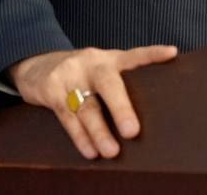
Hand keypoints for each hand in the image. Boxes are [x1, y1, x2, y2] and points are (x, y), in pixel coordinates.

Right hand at [8, 45, 177, 159]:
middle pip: (108, 83)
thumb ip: (121, 83)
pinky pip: (67, 116)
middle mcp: (91, 63)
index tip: (172, 54)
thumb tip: (152, 114)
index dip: (152, 54)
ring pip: (87, 106)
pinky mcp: (51, 88)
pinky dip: (80, 136)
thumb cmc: (80, 76)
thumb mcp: (100, 71)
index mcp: (109, 59)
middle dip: (121, 108)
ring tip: (112, 151)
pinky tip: (90, 151)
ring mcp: (69, 74)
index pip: (134, 55)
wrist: (34, 66)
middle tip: (133, 132)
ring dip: (99, 131)